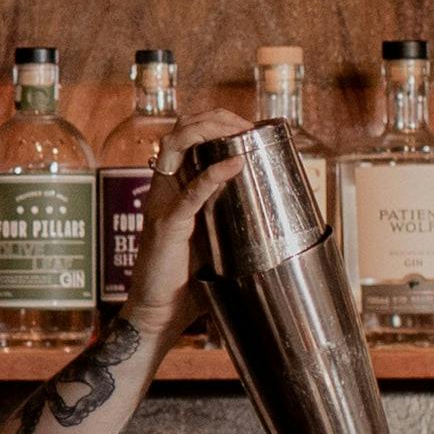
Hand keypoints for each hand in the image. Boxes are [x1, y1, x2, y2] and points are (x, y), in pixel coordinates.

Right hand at [126, 126, 255, 335]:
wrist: (158, 316)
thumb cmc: (185, 285)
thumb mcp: (214, 244)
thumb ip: (231, 224)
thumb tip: (275, 220)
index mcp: (174, 190)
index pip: (188, 137)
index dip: (216, 122)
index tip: (248, 127)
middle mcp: (164, 189)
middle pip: (180, 130)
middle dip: (215, 118)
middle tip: (246, 124)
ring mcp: (163, 204)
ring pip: (176, 145)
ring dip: (208, 130)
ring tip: (238, 130)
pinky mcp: (167, 225)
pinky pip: (190, 192)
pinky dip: (213, 174)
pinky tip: (235, 164)